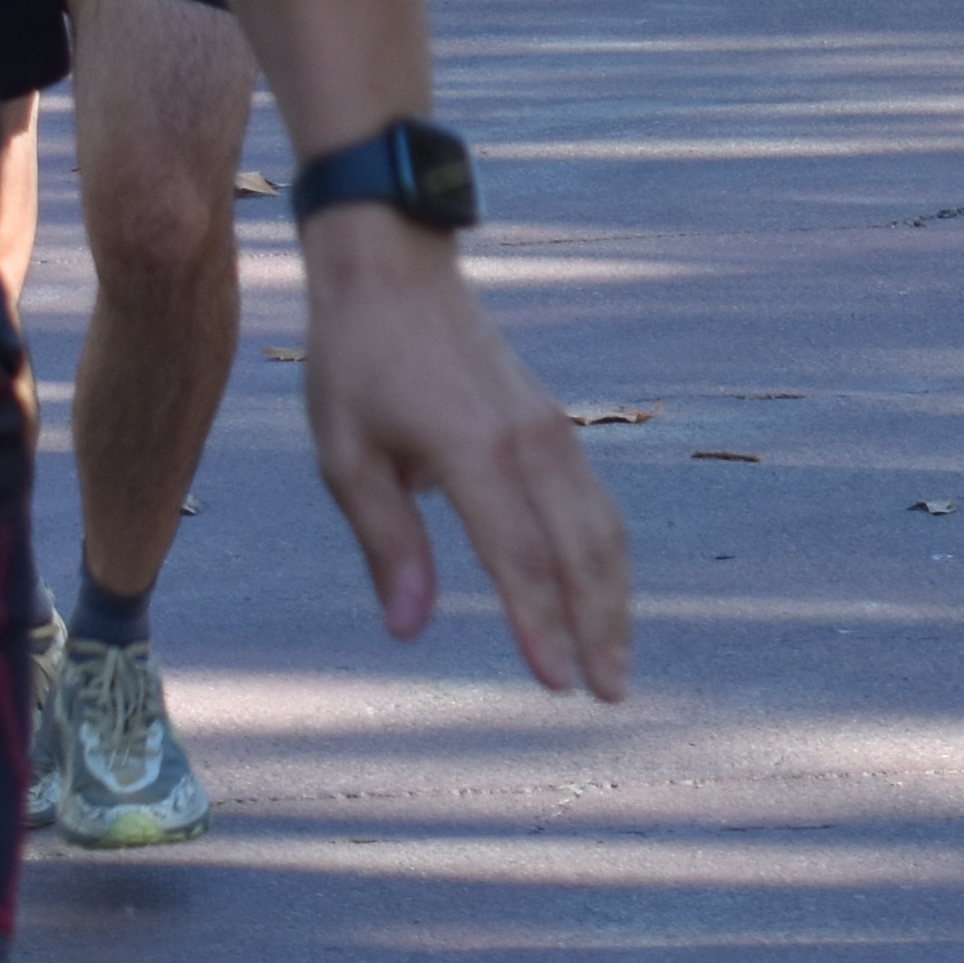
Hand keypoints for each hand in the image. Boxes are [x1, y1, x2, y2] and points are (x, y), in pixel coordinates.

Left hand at [296, 209, 634, 699]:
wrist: (395, 267)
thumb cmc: (356, 363)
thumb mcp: (346, 456)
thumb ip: (387, 544)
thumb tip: (410, 630)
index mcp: (472, 449)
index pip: (519, 555)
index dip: (539, 625)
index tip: (558, 685)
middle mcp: (528, 439)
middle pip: (583, 549)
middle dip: (601, 626)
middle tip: (611, 695)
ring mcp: (551, 428)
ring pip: (603, 526)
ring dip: (616, 597)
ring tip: (617, 660)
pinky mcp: (554, 423)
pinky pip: (595, 501)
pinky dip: (606, 556)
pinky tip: (603, 593)